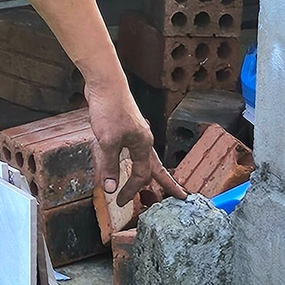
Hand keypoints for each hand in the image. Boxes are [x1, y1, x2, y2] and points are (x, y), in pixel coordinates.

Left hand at [86, 80, 183, 204]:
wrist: (105, 82)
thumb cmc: (109, 109)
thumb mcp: (107, 141)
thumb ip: (110, 165)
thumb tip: (110, 189)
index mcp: (144, 144)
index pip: (141, 175)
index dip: (131, 190)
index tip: (120, 201)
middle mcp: (144, 139)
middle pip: (156, 167)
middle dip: (167, 183)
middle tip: (180, 195)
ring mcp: (135, 132)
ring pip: (144, 157)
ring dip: (148, 172)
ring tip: (155, 182)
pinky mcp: (125, 126)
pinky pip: (132, 149)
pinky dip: (132, 159)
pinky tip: (128, 159)